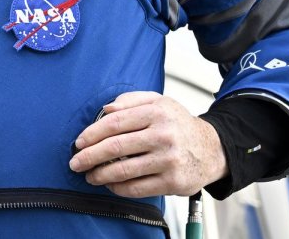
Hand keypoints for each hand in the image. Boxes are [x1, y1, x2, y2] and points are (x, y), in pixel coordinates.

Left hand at [68, 91, 227, 197]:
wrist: (212, 148)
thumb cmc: (178, 124)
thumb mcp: (159, 101)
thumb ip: (130, 100)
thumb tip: (105, 109)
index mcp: (156, 112)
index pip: (114, 123)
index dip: (92, 134)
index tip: (78, 142)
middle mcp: (163, 135)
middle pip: (115, 147)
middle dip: (89, 156)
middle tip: (75, 162)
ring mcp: (168, 160)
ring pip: (124, 170)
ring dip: (100, 175)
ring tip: (90, 176)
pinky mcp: (173, 182)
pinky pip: (138, 188)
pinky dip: (119, 188)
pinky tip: (110, 185)